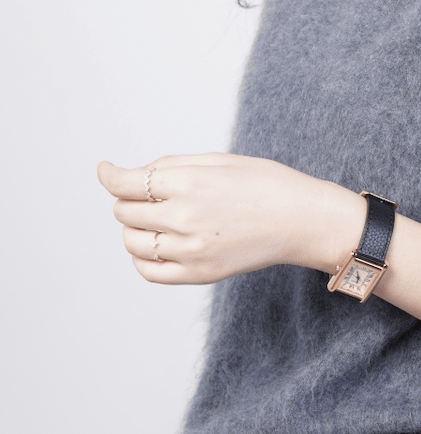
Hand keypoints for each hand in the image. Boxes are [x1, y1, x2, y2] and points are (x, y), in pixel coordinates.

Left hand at [97, 152, 347, 284]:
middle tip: (148, 193)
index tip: (106, 170)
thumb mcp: (219, 159)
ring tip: (155, 219)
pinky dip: (142, 258)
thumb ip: (172, 165)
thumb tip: (134, 175)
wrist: (301, 219)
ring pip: (132, 241)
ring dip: (134, 227)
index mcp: (190, 182)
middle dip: (129, 198)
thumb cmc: (265, 183)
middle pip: (126, 211)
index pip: (127, 183)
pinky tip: (156, 244)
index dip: (110, 175)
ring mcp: (191, 249)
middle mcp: (185, 217)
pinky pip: (149, 271)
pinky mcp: (199, 274)